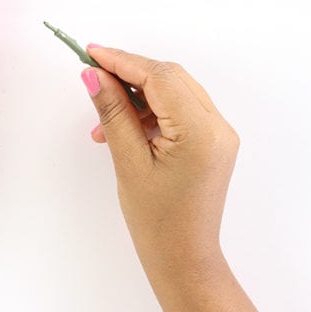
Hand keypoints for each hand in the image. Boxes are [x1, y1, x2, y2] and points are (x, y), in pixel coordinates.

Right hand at [81, 47, 238, 280]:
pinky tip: (124, 128)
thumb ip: (112, 112)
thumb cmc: (155, 220)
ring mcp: (220, 133)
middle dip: (130, 73)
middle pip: (170, 78)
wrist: (184, 258)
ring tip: (103, 121)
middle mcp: (218, 126)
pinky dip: (151, 111)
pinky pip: (180, 109)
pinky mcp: (213, 141)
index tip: (90, 53)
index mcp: (201, 132)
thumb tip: (93, 74)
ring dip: (138, 94)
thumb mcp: (128, 162)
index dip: (122, 61)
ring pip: (175, 91)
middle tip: (92, 77)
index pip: (160, 78)